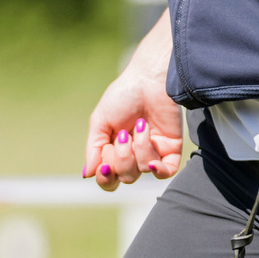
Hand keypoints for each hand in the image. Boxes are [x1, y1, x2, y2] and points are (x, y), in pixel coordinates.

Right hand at [83, 50, 184, 191]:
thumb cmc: (122, 96)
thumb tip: (87, 174)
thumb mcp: (100, 121)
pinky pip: (167, 171)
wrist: (149, 79)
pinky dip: (160, 171)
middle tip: (124, 135)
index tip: (104, 166)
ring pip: (143, 170)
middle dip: (122, 158)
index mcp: (113, 150)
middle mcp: (133, 154)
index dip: (105, 177)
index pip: (108, 179)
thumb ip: (93, 148)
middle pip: (125, 177)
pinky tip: (154, 163)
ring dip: (140, 149)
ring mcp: (153, 151)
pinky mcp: (171, 148)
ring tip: (142, 125)